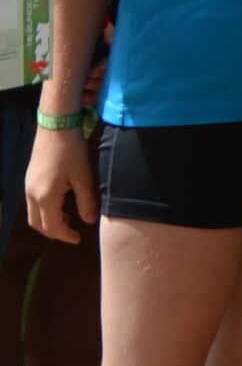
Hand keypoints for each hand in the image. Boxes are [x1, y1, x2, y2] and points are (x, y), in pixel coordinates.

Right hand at [23, 126, 93, 244]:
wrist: (56, 126)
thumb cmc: (72, 150)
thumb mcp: (83, 176)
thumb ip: (86, 201)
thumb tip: (90, 221)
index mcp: (45, 197)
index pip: (52, 227)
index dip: (65, 236)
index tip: (78, 239)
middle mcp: (32, 195)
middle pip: (38, 225)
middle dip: (55, 232)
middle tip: (73, 231)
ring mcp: (28, 186)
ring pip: (33, 215)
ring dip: (49, 222)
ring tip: (69, 218)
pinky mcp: (29, 178)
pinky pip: (33, 203)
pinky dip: (45, 210)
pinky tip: (61, 202)